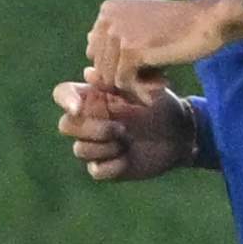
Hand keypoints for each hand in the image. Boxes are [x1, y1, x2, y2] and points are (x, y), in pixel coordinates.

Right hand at [53, 73, 203, 183]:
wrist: (180, 134)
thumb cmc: (160, 106)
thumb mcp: (144, 89)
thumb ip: (118, 81)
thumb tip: (88, 73)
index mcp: (93, 98)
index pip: (62, 94)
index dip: (65, 100)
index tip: (79, 108)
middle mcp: (89, 121)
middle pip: (66, 126)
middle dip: (92, 129)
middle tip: (121, 128)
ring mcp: (96, 145)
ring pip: (79, 149)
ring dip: (104, 148)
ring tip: (128, 141)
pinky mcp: (107, 167)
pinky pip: (95, 170)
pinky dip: (112, 166)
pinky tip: (128, 159)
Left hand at [87, 0, 225, 78]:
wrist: (209, 20)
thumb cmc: (182, 24)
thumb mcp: (144, 22)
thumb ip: (118, 34)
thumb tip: (88, 52)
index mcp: (108, 10)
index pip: (97, 52)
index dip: (120, 65)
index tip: (147, 67)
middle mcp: (107, 19)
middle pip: (101, 66)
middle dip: (127, 77)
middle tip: (156, 77)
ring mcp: (117, 34)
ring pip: (111, 78)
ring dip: (135, 86)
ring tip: (161, 81)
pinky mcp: (131, 51)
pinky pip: (124, 83)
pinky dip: (142, 90)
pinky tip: (164, 82)